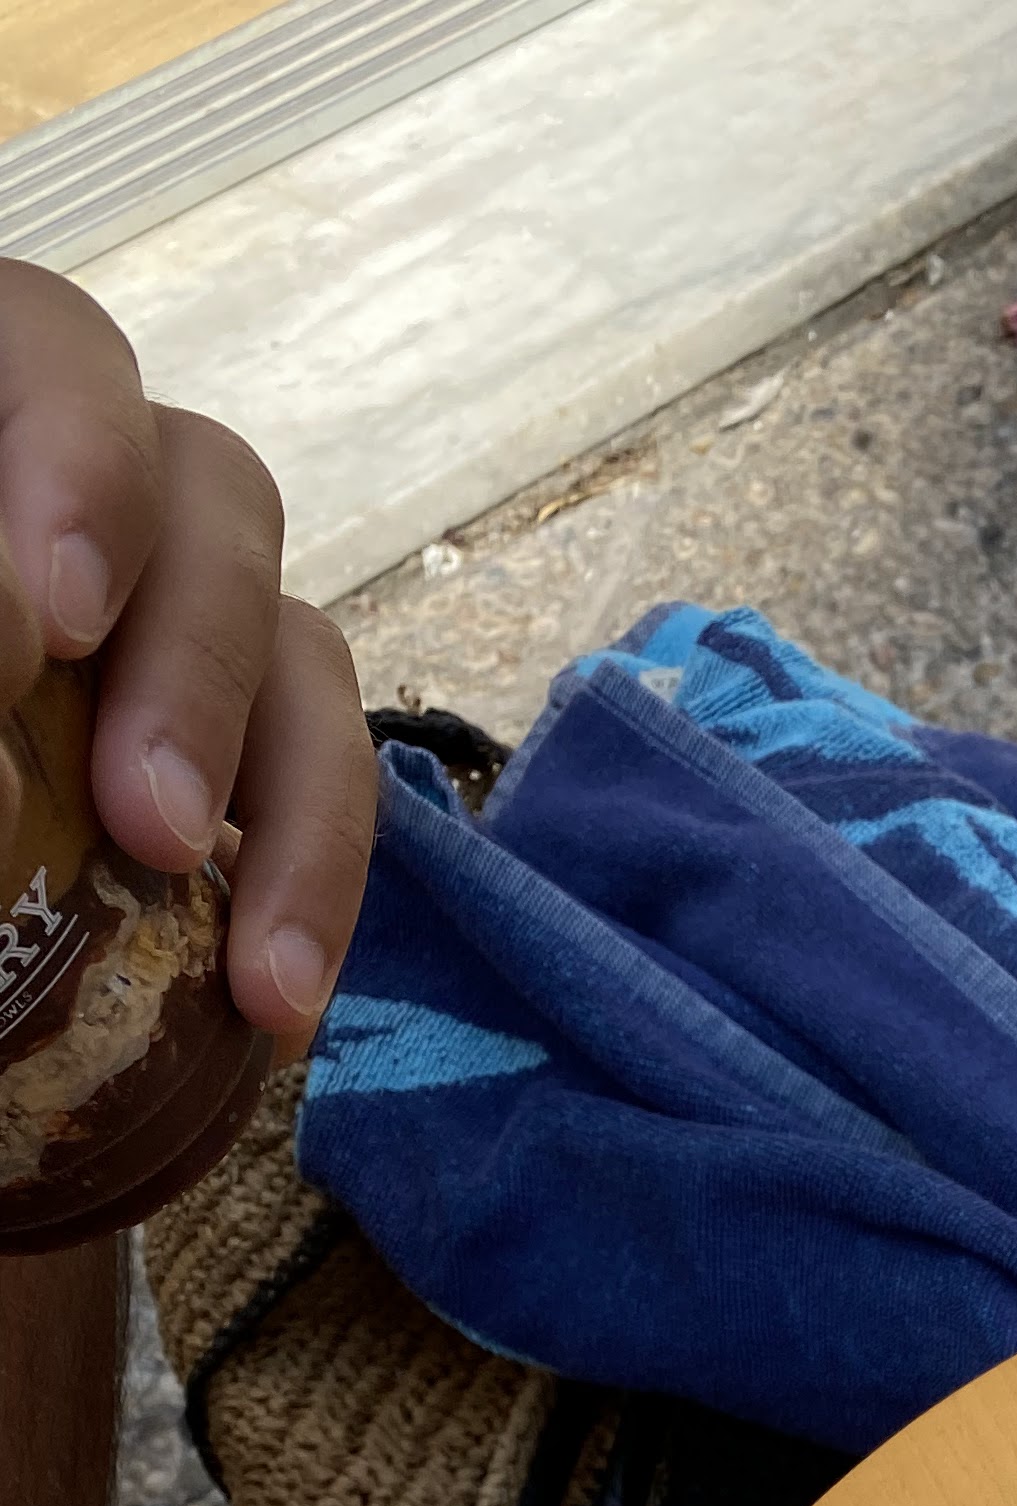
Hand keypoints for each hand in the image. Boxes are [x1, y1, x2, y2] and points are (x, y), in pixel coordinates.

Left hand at [0, 261, 372, 1044]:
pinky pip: (320, 772)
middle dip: (192, 661)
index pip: (41, 350)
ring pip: (286, 630)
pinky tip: (279, 991)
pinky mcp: (227, 747)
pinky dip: (312, 877)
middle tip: (149, 815)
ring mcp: (164, 621)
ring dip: (283, 796)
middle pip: (199, 486)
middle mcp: (80, 501)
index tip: (55, 630)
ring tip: (248, 958)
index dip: (79, 466)